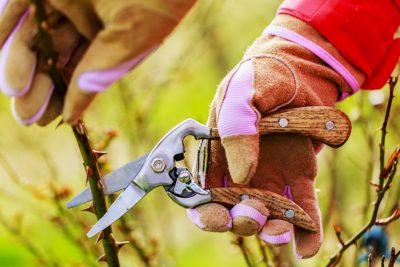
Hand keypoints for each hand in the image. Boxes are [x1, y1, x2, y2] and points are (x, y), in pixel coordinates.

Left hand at [0, 0, 194, 124]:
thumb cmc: (156, 2)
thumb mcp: (127, 44)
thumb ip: (97, 76)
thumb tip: (72, 115)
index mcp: (110, 38)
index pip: (81, 72)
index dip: (64, 97)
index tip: (49, 120)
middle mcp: (85, 21)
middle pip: (54, 59)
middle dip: (40, 87)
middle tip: (27, 114)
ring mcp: (64, 1)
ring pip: (34, 37)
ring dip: (20, 64)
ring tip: (15, 91)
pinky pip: (17, 6)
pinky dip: (4, 27)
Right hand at [187, 15, 360, 257]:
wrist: (301, 68)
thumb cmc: (263, 76)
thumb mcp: (243, 91)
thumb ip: (235, 126)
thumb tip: (242, 174)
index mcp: (217, 154)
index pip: (203, 193)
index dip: (205, 212)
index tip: (217, 218)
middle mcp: (241, 171)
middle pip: (233, 210)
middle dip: (240, 222)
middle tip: (253, 215)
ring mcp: (271, 176)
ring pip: (266, 215)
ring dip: (271, 230)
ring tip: (281, 230)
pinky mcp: (299, 177)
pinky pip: (301, 209)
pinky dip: (305, 231)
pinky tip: (306, 246)